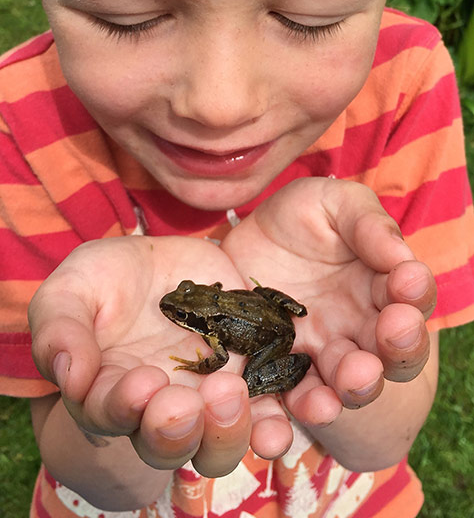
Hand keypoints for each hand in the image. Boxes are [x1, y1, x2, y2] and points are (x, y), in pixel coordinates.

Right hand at [28, 236, 288, 476]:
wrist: (162, 262)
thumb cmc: (106, 279)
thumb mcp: (73, 289)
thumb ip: (61, 329)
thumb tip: (68, 378)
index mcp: (111, 393)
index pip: (113, 417)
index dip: (124, 407)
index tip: (141, 381)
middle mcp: (161, 407)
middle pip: (173, 445)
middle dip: (180, 432)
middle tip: (188, 403)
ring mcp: (209, 394)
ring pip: (222, 439)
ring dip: (231, 429)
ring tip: (233, 392)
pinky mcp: (249, 371)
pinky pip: (271, 406)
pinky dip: (281, 413)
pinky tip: (295, 403)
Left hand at [221, 177, 436, 425]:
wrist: (245, 242)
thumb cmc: (299, 219)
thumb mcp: (331, 204)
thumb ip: (366, 223)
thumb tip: (400, 256)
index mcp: (380, 285)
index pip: (410, 295)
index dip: (413, 291)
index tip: (407, 280)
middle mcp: (360, 326)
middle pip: (393, 350)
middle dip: (398, 346)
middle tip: (392, 333)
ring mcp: (323, 352)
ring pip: (353, 381)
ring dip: (358, 384)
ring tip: (355, 378)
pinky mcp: (284, 369)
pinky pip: (300, 395)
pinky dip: (310, 405)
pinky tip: (312, 404)